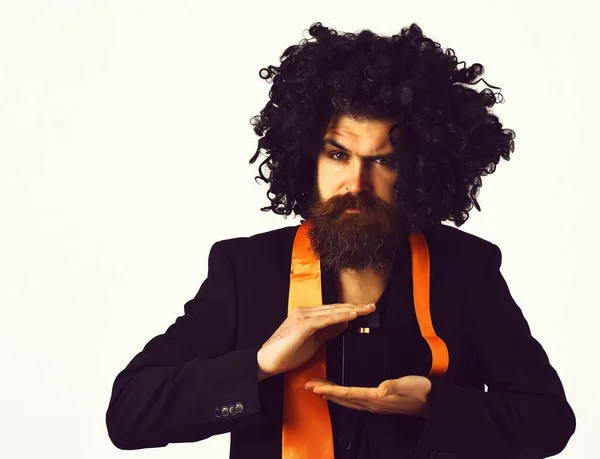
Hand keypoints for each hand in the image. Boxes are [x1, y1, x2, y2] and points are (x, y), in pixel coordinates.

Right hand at [257, 303, 376, 378]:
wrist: (267, 361)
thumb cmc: (286, 354)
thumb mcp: (313, 342)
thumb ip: (327, 332)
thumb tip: (343, 324)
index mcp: (307, 315)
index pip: (333, 310)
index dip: (350, 309)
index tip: (365, 310)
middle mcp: (305, 312)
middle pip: (335, 307)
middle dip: (355, 307)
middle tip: (372, 306)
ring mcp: (303, 316)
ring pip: (332, 311)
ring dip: (351, 310)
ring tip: (366, 309)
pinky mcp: (303, 324)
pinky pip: (326, 319)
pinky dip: (340, 316)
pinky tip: (352, 316)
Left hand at [304, 375, 431, 417]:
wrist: (432, 401)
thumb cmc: (421, 391)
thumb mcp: (409, 385)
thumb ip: (394, 386)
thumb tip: (381, 389)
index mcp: (377, 398)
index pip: (348, 393)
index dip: (332, 389)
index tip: (317, 387)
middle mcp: (372, 403)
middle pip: (343, 397)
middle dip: (325, 391)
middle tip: (309, 385)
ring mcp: (374, 404)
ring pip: (347, 400)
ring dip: (331, 394)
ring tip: (318, 388)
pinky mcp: (378, 403)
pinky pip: (354, 400)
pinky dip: (342, 395)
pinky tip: (338, 392)